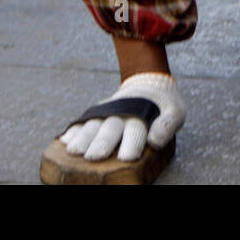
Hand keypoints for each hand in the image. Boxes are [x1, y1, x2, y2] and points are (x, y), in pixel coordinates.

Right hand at [60, 72, 184, 161]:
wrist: (149, 82)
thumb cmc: (164, 105)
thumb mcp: (175, 112)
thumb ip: (167, 126)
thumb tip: (154, 141)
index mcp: (143, 113)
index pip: (137, 130)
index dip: (132, 144)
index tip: (127, 158)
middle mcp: (122, 112)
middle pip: (111, 129)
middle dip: (102, 143)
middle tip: (94, 157)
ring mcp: (108, 111)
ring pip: (93, 125)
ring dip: (83, 138)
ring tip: (73, 151)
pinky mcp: (98, 112)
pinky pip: (83, 121)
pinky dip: (73, 130)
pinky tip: (64, 140)